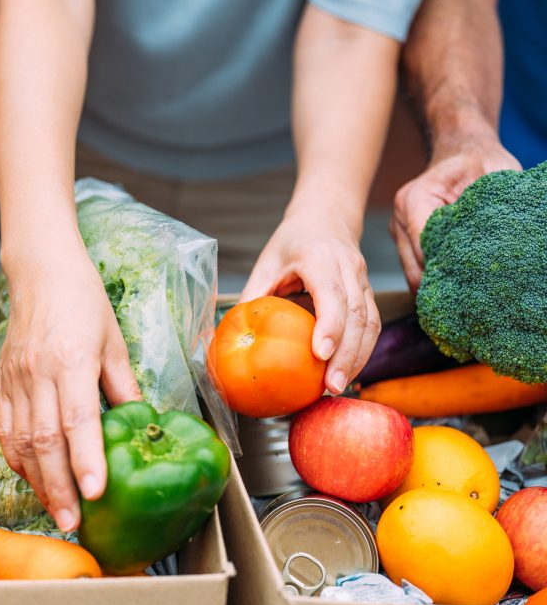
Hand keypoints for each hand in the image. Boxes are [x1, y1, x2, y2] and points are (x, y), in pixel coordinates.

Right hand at [0, 253, 141, 531]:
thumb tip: (142, 424)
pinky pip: (4, 428)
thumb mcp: (114, 340)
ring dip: (37, 481)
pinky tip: (33, 479)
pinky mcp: (1, 382)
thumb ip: (123, 386)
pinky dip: (17, 459)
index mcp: (71, 359)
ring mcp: (15, 378)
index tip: (96, 494)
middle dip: (58, 486)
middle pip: (43, 440)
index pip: (77, 418)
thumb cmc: (84, 301)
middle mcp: (38, 372)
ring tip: (55, 511)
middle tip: (73, 522)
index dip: (86, 459)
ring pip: (19, 441)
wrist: (40, 271)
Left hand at [242, 215, 379, 393]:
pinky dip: (362, 351)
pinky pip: (372, 324)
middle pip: (357, 314)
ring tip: (338, 386)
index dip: (329, 325)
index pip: (331, 293)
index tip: (320, 354)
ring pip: (371, 322)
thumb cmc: (291, 242)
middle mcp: (348, 267)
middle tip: (330, 386)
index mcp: (319, 257)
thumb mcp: (266, 263)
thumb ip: (254, 296)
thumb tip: (232, 333)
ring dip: (358, 358)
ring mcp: (364, 280)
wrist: (326, 218)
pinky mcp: (370, 293)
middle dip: (346, 354)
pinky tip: (347, 372)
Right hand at [391, 143, 519, 290]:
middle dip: (440, 285)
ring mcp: (399, 231)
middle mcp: (400, 217)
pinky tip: (456, 289)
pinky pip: (417, 267)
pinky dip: (434, 279)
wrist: (462, 152)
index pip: (424, 245)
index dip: (446, 268)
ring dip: (436, 286)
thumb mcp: (496, 175)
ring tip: (463, 303)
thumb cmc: (480, 160)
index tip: (473, 286)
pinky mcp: (406, 241)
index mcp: (415, 199)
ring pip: (412, 272)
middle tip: (469, 307)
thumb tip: (508, 240)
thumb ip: (494, 206)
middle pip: (413, 266)